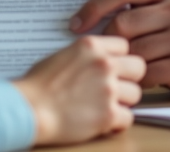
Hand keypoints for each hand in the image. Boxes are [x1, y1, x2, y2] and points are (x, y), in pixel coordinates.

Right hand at [12, 36, 144, 145]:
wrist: (30, 108)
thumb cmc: (38, 85)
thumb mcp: (62, 55)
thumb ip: (86, 55)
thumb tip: (99, 61)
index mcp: (91, 46)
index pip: (125, 45)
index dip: (119, 58)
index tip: (113, 67)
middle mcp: (103, 64)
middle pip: (138, 67)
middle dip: (129, 78)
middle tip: (116, 87)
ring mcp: (108, 89)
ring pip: (136, 94)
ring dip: (123, 102)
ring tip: (105, 106)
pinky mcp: (108, 114)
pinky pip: (129, 118)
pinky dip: (117, 123)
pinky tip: (103, 122)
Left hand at [69, 0, 169, 98]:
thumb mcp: (169, 6)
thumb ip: (140, 4)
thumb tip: (89, 13)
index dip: (95, 5)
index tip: (77, 23)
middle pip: (124, 23)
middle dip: (109, 39)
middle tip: (103, 50)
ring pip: (134, 50)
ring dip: (124, 61)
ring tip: (125, 64)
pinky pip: (147, 73)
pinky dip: (138, 77)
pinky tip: (139, 76)